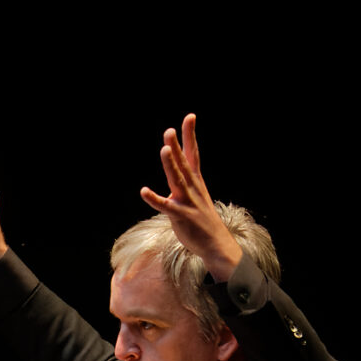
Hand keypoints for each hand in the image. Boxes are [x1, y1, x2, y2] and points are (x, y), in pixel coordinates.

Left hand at [138, 113, 242, 281]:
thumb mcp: (194, 196)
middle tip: (169, 130)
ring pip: (177, 180)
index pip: (193, 153)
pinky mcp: (181, 216)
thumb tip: (171, 176)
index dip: (190, 136)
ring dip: (170, 165)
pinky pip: (166, 206)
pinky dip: (155, 199)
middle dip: (176, 146)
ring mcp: (188, 201)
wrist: (216, 243)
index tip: (189, 117)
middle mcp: (193, 188)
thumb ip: (183, 183)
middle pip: (183, 163)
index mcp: (196, 181)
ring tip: (164, 150)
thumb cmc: (202, 219)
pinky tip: (144, 191)